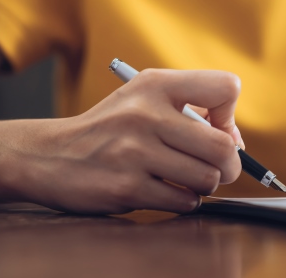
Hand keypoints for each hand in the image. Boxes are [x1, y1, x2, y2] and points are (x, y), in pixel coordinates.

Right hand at [0, 69, 244, 213]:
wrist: (49, 155)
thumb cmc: (112, 128)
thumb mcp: (145, 99)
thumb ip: (194, 110)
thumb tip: (237, 143)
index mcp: (156, 85)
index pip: (226, 88)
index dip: (230, 116)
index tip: (215, 130)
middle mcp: (146, 114)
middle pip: (224, 147)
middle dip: (230, 165)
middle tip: (218, 169)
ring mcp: (135, 152)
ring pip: (207, 178)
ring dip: (204, 185)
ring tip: (185, 179)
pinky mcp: (127, 186)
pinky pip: (184, 201)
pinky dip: (184, 201)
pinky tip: (166, 191)